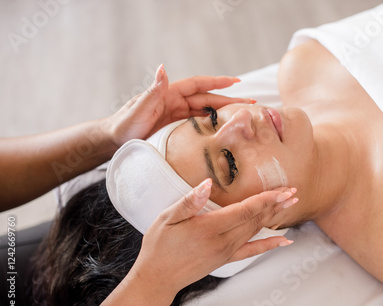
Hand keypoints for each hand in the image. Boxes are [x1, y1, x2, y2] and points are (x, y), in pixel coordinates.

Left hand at [102, 64, 254, 147]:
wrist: (114, 142)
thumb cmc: (123, 125)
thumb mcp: (139, 109)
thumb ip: (153, 91)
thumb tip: (163, 68)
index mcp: (169, 94)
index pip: (198, 85)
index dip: (217, 83)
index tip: (237, 82)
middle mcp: (176, 102)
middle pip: (207, 100)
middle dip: (229, 100)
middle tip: (251, 104)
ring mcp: (177, 116)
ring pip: (206, 113)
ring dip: (224, 113)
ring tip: (243, 117)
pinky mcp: (177, 129)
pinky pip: (199, 125)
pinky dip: (212, 126)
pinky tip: (224, 131)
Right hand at [129, 178, 296, 296]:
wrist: (158, 278)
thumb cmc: (160, 246)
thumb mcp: (167, 218)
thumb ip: (190, 201)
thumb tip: (207, 184)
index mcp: (210, 228)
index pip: (246, 210)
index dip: (266, 199)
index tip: (282, 190)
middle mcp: (223, 241)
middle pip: (256, 219)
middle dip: (276, 204)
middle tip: (293, 191)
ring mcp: (227, 252)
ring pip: (256, 231)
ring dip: (275, 217)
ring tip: (290, 205)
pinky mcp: (227, 259)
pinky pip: (253, 251)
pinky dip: (270, 244)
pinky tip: (284, 240)